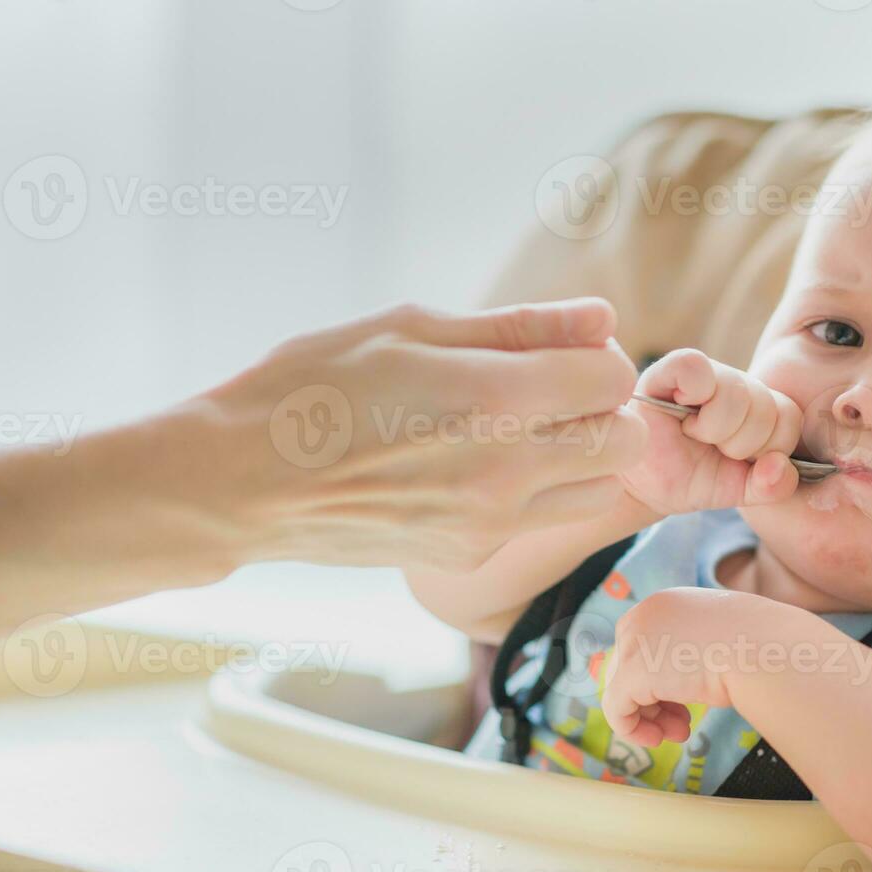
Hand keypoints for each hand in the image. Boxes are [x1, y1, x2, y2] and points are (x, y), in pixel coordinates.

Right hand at [193, 298, 648, 571]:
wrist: (244, 482)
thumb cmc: (315, 385)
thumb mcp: (410, 328)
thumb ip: (517, 326)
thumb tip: (600, 317)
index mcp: (494, 398)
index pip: (616, 377)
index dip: (599, 355)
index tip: (563, 352)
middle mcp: (507, 469)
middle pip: (627, 440)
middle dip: (606, 409)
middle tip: (555, 392)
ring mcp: (491, 521)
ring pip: (599, 490)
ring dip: (584, 457)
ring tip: (523, 432)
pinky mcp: (470, 554)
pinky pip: (544, 520)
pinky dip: (537, 493)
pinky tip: (478, 469)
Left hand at [600, 587, 749, 747]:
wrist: (762, 648)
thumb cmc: (757, 644)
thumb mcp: (722, 637)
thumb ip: (694, 649)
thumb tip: (689, 674)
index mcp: (667, 603)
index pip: (644, 645)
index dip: (661, 680)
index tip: (684, 703)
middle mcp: (643, 615)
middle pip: (630, 667)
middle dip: (655, 701)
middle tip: (683, 723)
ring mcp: (634, 642)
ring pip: (622, 689)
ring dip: (650, 718)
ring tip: (678, 733)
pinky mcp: (631, 673)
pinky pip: (616, 709)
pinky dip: (632, 730)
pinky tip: (658, 740)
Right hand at [620, 349, 801, 515]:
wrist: (643, 484)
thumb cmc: (690, 478)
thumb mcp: (737, 490)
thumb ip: (770, 486)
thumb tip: (779, 467)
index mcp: (758, 408)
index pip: (789, 417)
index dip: (769, 447)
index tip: (738, 459)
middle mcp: (737, 384)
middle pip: (765, 406)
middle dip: (739, 444)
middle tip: (710, 447)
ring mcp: (707, 373)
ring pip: (737, 392)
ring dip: (713, 427)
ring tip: (693, 433)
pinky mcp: (670, 368)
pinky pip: (696, 367)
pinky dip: (691, 392)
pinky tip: (680, 411)